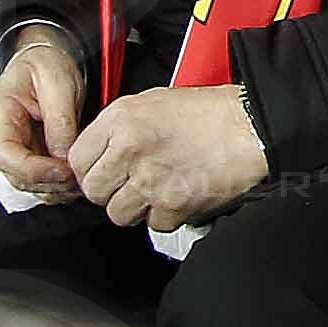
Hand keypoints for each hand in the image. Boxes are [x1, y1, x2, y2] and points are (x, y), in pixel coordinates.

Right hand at [0, 30, 84, 197]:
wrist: (45, 61)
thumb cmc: (45, 66)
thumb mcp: (58, 83)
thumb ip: (60, 121)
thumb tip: (63, 156)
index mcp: (0, 114)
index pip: (4, 155)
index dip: (34, 170)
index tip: (63, 170)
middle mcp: (2, 137)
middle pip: (16, 176)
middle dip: (49, 183)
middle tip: (80, 177)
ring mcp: (16, 149)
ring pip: (29, 184)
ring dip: (56, 188)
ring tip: (82, 179)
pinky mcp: (31, 156)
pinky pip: (41, 179)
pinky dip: (59, 185)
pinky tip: (78, 179)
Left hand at [67, 82, 262, 232]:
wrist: (249, 128)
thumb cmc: (207, 113)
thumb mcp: (151, 102)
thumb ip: (118, 128)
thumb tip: (99, 154)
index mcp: (121, 120)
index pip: (78, 160)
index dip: (90, 169)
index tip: (102, 171)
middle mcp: (129, 150)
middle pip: (94, 191)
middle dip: (110, 191)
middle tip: (130, 182)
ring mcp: (149, 181)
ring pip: (118, 214)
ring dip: (134, 207)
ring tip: (155, 190)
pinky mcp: (172, 206)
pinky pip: (152, 224)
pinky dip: (165, 215)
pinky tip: (178, 195)